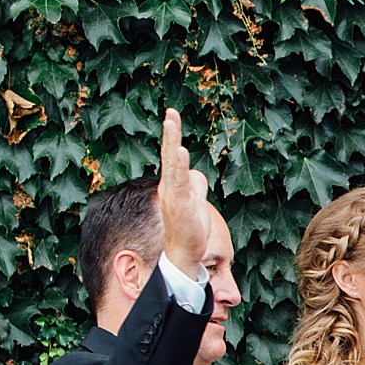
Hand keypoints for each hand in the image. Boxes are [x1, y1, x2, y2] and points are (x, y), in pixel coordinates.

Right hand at [158, 107, 211, 277]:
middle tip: (170, 112)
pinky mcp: (180, 205)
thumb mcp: (195, 200)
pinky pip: (179, 183)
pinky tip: (181, 152)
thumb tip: (196, 172)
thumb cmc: (190, 227)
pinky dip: (179, 167)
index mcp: (172, 184)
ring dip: (171, 143)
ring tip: (171, 124)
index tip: (172, 115)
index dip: (171, 136)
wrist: (185, 251)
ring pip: (172, 165)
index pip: (171, 156)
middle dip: (170, 133)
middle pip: (168, 155)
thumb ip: (195, 184)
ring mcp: (173, 195)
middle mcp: (168, 187)